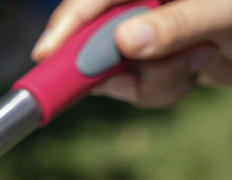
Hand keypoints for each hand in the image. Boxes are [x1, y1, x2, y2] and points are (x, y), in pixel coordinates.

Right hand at [32, 0, 231, 106]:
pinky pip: (143, 84)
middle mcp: (152, 1)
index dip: (69, 23)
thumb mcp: (227, 11)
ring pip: (120, 67)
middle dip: (113, 63)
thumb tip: (126, 41)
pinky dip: (164, 89)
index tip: (47, 56)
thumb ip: (178, 22)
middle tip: (123, 79)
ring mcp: (158, 30)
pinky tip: (199, 71)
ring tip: (195, 65)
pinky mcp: (168, 57)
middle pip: (98, 35)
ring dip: (151, 80)